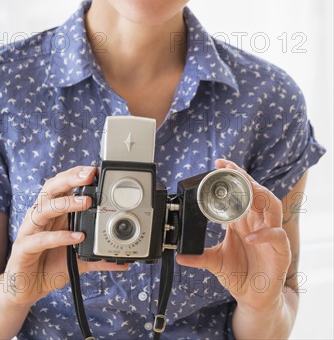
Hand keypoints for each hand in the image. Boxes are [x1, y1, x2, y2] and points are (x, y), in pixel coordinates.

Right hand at [4, 166, 128, 305]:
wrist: (26, 289)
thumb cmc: (50, 265)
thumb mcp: (78, 258)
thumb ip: (99, 256)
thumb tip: (123, 261)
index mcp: (52, 212)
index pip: (61, 185)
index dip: (75, 175)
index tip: (94, 170)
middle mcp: (40, 217)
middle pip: (50, 188)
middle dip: (69, 178)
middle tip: (89, 175)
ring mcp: (29, 232)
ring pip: (43, 209)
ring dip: (66, 203)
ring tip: (86, 202)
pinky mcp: (23, 249)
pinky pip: (40, 239)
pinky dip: (59, 237)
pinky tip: (76, 237)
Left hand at [176, 159, 290, 311]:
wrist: (253, 297)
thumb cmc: (238, 274)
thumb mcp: (215, 262)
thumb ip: (198, 256)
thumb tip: (179, 256)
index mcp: (243, 220)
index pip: (241, 191)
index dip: (233, 176)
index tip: (219, 164)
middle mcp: (258, 222)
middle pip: (257, 191)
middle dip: (245, 177)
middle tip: (231, 169)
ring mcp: (270, 234)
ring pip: (273, 205)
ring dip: (260, 194)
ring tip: (247, 188)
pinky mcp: (280, 250)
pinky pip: (276, 235)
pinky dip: (264, 233)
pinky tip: (249, 237)